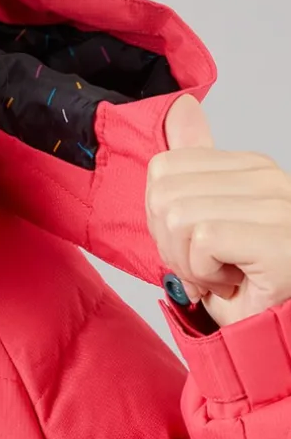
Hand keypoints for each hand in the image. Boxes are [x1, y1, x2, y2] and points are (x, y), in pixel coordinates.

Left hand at [146, 94, 290, 327]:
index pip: (163, 168)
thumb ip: (190, 169)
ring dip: (186, 261)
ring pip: (179, 216)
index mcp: (248, 168)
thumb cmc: (239, 283)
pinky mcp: (277, 238)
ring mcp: (278, 206)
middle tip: (202, 265)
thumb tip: (179, 109)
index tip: (192, 243)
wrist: (272, 329)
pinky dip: (203, 272)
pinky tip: (228, 281)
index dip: (160, 217)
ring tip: (217, 274)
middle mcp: (269, 178)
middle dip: (169, 243)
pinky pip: (202, 240)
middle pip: (164, 194)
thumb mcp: (202, 222)